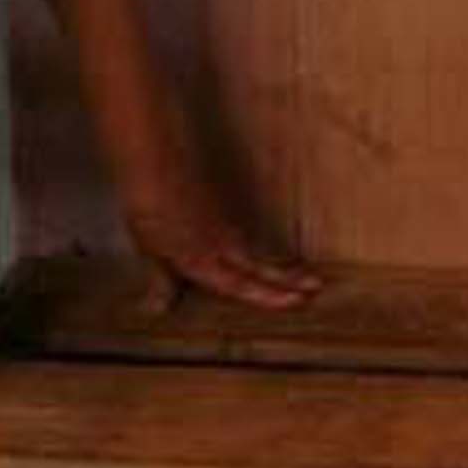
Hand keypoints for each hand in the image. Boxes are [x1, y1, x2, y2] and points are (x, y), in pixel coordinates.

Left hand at [123, 183, 321, 311]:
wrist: (155, 157)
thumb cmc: (150, 202)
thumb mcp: (150, 247)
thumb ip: (160, 279)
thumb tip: (161, 309)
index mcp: (203, 257)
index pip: (241, 284)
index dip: (269, 296)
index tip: (298, 301)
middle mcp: (219, 241)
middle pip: (260, 265)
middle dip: (289, 278)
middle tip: (318, 285)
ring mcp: (221, 221)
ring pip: (253, 248)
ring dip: (277, 262)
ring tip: (298, 273)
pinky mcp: (217, 204)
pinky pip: (240, 232)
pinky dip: (253, 245)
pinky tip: (250, 246)